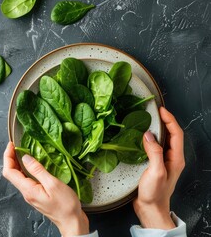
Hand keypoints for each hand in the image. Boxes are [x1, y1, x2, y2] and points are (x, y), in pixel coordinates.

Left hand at [2, 142, 88, 235]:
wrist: (72, 222)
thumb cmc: (65, 205)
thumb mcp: (53, 184)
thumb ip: (38, 170)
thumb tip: (25, 157)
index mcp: (28, 189)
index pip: (9, 172)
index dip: (7, 157)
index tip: (12, 145)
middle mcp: (26, 192)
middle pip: (11, 173)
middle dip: (11, 158)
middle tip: (16, 146)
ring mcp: (31, 194)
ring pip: (19, 177)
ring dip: (18, 163)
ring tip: (23, 151)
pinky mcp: (37, 194)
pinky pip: (27, 180)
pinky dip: (26, 169)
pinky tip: (34, 164)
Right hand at [134, 107, 184, 228]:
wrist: (150, 208)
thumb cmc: (154, 193)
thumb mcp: (155, 171)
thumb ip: (154, 152)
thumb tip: (148, 135)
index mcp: (176, 159)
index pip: (176, 134)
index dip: (170, 120)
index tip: (161, 110)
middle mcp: (172, 158)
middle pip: (172, 135)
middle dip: (165, 121)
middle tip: (154, 112)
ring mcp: (164, 161)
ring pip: (163, 140)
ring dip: (158, 129)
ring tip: (148, 120)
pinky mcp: (155, 164)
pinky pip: (155, 147)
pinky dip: (150, 138)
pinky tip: (141, 137)